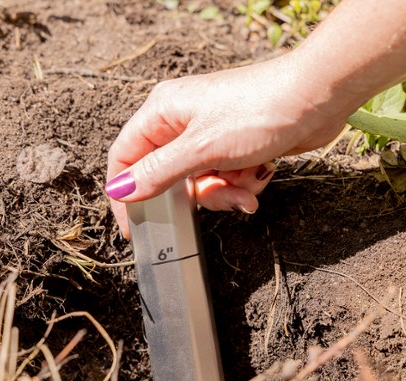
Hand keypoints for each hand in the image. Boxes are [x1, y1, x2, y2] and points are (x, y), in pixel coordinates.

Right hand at [106, 52, 346, 237]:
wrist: (316, 98)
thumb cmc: (257, 110)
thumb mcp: (201, 148)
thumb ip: (157, 173)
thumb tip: (121, 190)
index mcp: (162, 113)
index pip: (125, 158)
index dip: (124, 192)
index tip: (131, 226)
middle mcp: (180, 124)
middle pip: (168, 177)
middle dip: (196, 194)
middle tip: (217, 195)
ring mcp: (208, 136)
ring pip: (199, 184)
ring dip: (225, 191)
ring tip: (247, 182)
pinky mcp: (231, 148)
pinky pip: (224, 180)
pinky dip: (241, 184)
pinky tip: (260, 172)